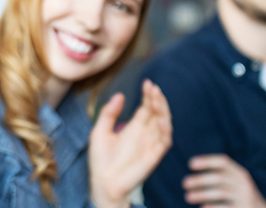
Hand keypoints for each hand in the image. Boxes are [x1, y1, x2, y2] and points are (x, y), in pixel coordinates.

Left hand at [89, 80, 172, 207]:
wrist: (103, 182)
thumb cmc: (101, 159)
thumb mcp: (99, 131)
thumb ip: (109, 113)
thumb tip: (120, 94)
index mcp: (134, 127)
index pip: (146, 107)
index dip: (149, 95)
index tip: (148, 83)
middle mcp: (145, 134)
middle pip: (157, 112)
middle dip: (157, 99)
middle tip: (153, 89)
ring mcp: (151, 144)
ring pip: (164, 123)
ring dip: (163, 111)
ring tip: (157, 100)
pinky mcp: (154, 155)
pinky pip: (165, 141)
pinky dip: (165, 130)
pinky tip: (159, 119)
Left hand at [183, 154, 265, 207]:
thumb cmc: (239, 195)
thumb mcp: (234, 183)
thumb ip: (218, 177)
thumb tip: (191, 179)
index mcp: (240, 173)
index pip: (223, 162)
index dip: (207, 161)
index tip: (190, 164)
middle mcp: (243, 183)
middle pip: (219, 177)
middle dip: (200, 180)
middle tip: (184, 183)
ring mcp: (244, 197)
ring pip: (220, 193)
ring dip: (201, 194)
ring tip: (187, 197)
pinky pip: (225, 207)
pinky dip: (212, 207)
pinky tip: (202, 207)